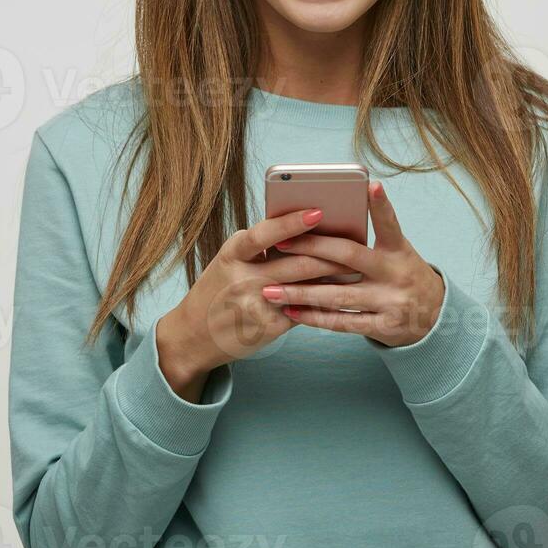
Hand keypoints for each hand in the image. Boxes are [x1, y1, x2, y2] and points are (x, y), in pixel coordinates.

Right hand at [157, 206, 358, 392]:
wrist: (192, 336)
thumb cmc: (218, 289)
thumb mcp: (230, 261)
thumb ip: (261, 247)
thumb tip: (306, 229)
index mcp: (232, 254)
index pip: (265, 233)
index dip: (292, 222)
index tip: (318, 211)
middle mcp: (242, 278)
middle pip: (295, 262)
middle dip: (329, 253)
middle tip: (356, 243)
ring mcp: (255, 305)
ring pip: (304, 286)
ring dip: (332, 277)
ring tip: (355, 266)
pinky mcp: (267, 327)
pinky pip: (302, 309)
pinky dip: (322, 300)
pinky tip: (339, 294)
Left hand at [259, 181, 444, 347]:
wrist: (435, 318)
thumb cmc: (402, 276)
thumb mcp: (397, 254)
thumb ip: (369, 242)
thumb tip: (322, 225)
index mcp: (399, 251)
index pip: (390, 224)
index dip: (381, 206)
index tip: (371, 186)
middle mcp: (396, 274)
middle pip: (349, 257)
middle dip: (311, 248)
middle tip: (280, 242)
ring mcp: (390, 302)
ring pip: (338, 295)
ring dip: (301, 292)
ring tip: (270, 289)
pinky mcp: (383, 327)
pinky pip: (341, 322)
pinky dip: (314, 317)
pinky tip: (291, 311)